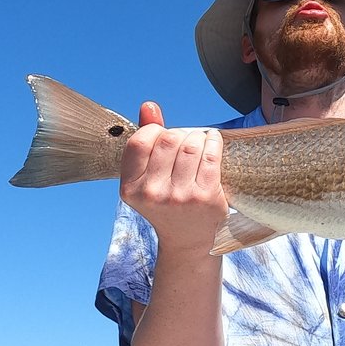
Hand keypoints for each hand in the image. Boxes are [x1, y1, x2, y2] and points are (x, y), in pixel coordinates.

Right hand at [119, 102, 227, 252]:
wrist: (188, 240)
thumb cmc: (167, 203)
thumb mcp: (148, 178)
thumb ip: (146, 141)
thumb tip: (148, 105)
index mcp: (130, 188)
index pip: (140, 141)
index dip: (155, 131)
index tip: (164, 137)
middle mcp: (152, 193)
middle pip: (168, 139)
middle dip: (179, 134)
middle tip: (186, 141)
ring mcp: (179, 196)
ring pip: (191, 144)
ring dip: (199, 136)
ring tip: (201, 141)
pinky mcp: (204, 196)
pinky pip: (210, 155)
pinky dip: (214, 141)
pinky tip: (213, 142)